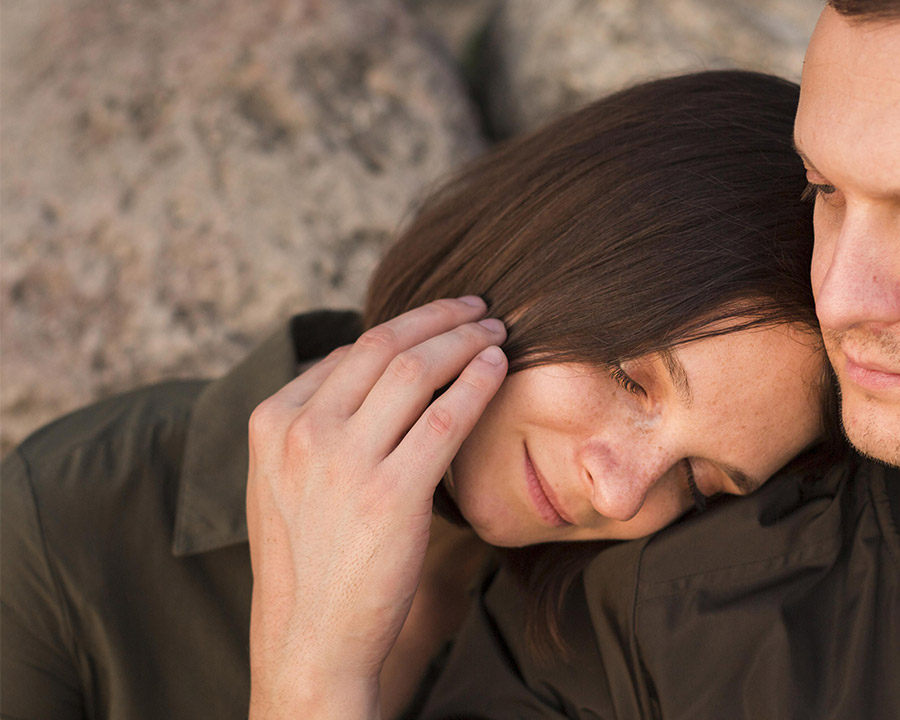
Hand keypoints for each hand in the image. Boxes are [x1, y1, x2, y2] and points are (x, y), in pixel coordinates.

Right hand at [245, 297, 506, 719]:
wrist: (311, 641)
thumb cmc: (310, 562)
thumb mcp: (281, 482)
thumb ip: (312, 425)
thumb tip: (358, 368)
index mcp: (271, 422)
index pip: (348, 352)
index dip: (404, 328)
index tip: (440, 322)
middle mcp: (302, 433)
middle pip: (383, 345)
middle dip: (439, 318)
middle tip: (480, 308)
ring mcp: (344, 462)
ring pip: (417, 369)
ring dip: (465, 340)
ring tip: (497, 332)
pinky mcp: (391, 495)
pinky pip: (446, 416)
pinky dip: (477, 382)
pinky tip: (498, 369)